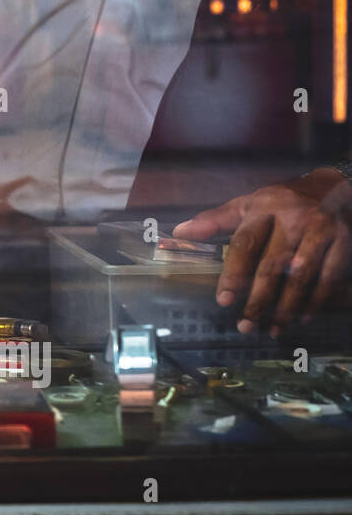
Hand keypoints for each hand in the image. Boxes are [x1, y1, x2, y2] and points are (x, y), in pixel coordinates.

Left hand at [173, 169, 351, 336]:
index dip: (233, 274)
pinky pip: (328, 278)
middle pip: (272, 265)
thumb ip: (214, 221)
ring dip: (286, 307)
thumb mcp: (247, 204)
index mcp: (264, 208)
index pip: (245, 244)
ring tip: (272, 329)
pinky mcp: (344, 241)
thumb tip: (179, 233)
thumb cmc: (282, 201)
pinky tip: (302, 317)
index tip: (224, 301)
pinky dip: (315, 300)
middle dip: (258, 299)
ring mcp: (321, 230)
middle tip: (245, 325)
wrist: (335, 186)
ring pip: (301, 276)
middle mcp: (294, 218)